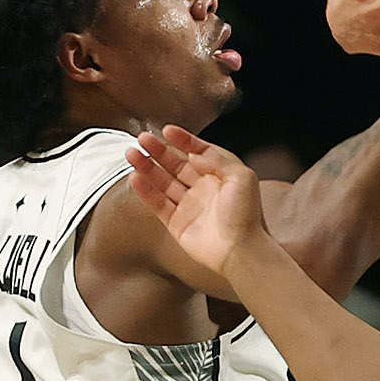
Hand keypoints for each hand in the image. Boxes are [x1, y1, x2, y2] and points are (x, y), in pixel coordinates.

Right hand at [126, 127, 266, 275]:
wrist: (240, 249)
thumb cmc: (246, 215)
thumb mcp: (241, 176)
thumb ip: (218, 159)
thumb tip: (195, 151)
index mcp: (220, 176)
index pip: (198, 152)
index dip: (183, 140)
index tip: (167, 131)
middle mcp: (203, 189)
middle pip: (176, 164)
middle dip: (159, 151)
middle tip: (143, 139)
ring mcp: (189, 206)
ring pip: (163, 182)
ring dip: (147, 167)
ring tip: (132, 154)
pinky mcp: (177, 223)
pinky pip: (157, 203)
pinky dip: (145, 191)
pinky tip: (135, 177)